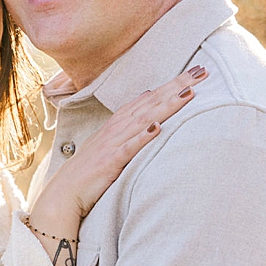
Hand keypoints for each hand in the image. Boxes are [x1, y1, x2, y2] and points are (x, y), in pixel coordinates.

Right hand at [28, 66, 206, 233]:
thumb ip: (127, 126)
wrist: (63, 194)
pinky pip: (129, 148)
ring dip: (166, 106)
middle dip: (176, 86)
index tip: (195, 73)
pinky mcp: (109, 162)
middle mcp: (115, 129)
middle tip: (202, 71)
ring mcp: (112, 144)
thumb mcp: (108, 144)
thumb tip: (148, 106)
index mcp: (116, 124)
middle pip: (151, 102)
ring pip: (144, 119)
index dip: (171, 84)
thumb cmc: (88, 171)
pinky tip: (157, 127)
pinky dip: (142, 137)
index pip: (148, 98)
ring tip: (188, 93)